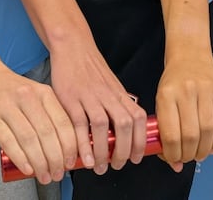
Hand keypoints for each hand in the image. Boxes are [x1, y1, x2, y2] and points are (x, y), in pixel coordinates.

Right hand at [0, 65, 77, 184]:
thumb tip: (66, 147)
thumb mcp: (37, 94)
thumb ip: (50, 114)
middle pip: (47, 133)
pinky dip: (20, 158)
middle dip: (56, 159)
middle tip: (58, 173)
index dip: (69, 146)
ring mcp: (8, 107)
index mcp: (43, 92)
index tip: (71, 162)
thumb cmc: (12, 90)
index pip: (62, 123)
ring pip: (29, 139)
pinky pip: (8, 142)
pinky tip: (28, 169)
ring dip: (39, 162)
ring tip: (44, 176)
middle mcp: (27, 98)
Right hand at [50, 39, 147, 173]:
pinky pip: (79, 122)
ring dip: (103, 150)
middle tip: (117, 166)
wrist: (73, 45)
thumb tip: (123, 131)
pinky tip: (83, 157)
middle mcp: (108, 95)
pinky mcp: (71, 97)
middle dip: (124, 150)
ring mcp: (90, 95)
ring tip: (99, 166)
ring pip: (103, 125)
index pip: (139, 118)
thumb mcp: (110, 85)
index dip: (140, 140)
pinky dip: (83, 142)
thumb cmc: (90, 68)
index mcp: (119, 93)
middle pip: (125, 124)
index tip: (136, 158)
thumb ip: (117, 105)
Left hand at [155, 57, 212, 170]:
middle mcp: (187, 91)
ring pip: (210, 132)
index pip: (171, 134)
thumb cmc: (173, 83)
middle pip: (192, 136)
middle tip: (187, 158)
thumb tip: (175, 164)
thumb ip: (165, 131)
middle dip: (189, 154)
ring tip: (200, 153)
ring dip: (206, 150)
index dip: (172, 154)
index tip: (173, 158)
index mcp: (167, 94)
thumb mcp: (162, 101)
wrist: (190, 57)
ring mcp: (207, 90)